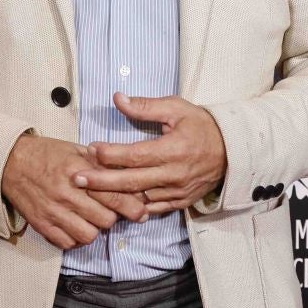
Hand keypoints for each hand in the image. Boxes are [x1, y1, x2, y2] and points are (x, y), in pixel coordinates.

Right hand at [1, 132, 146, 250]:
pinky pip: (68, 243)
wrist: (8, 161)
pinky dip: (75, 237)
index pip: (114, 195)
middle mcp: (67, 194)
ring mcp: (53, 211)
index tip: (141, 211)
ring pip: (89, 235)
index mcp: (78, 172)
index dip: (132, 206)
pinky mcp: (42, 224)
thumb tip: (126, 172)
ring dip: (94, 229)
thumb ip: (100, 162)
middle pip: (105, 220)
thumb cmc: (45, 154)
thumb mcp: (74, 150)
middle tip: (108, 210)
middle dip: (112, 217)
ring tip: (90, 219)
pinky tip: (74, 225)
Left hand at [77, 93, 227, 215]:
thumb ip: (146, 106)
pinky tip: (113, 205)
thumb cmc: (201, 126)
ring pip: (139, 198)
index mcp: (173, 150)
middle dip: (101, 182)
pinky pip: (152, 209)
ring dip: (113, 195)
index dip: (111, 154)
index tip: (91, 149)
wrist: (231, 151)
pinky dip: (132, 208)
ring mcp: (177, 192)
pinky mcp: (179, 202)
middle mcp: (174, 175)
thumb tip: (118, 99)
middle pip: (131, 181)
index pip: (135, 156)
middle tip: (76, 179)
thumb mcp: (177, 108)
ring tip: (87, 191)